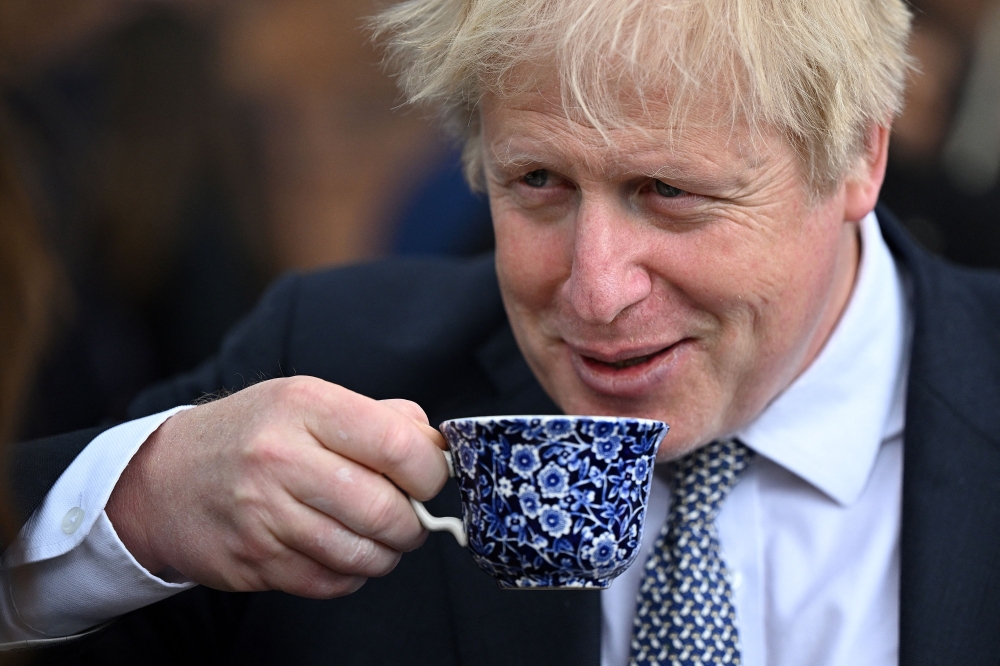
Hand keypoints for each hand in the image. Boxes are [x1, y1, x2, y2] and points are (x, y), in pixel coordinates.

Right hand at [105, 376, 448, 597]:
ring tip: (378, 537)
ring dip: (385, 554)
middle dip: (412, 523)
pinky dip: (350, 576)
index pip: (399, 446)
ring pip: (360, 554)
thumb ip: (379, 417)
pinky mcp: (252, 561)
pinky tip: (341, 553)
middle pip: (384, 509)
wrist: (164, 477)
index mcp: (306, 406)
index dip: (431, 471)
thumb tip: (436, 447)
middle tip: (409, 517)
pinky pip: (330, 584)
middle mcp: (281, 458)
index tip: (429, 478)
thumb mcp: (308, 400)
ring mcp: (263, 514)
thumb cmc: (251, 435)